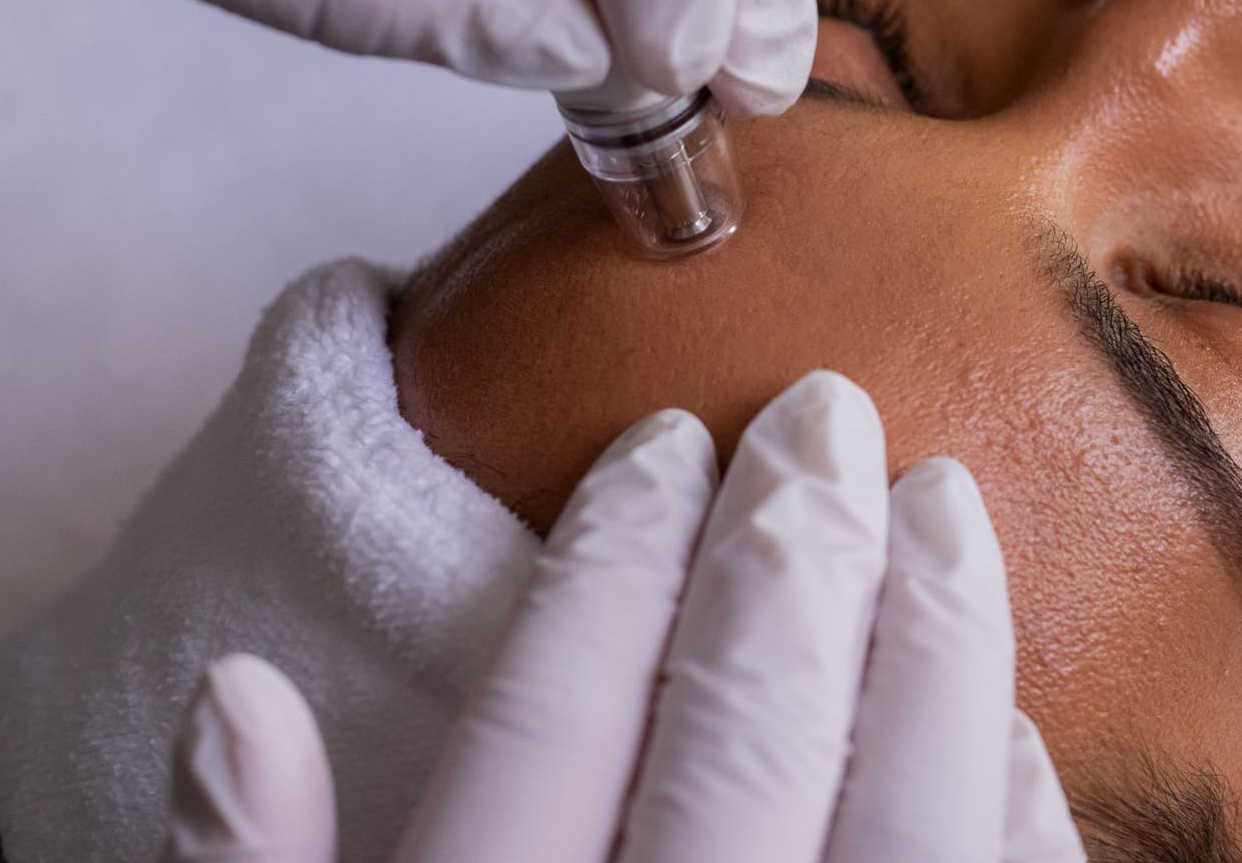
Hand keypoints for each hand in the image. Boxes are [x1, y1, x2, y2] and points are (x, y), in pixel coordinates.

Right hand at [162, 372, 1086, 862]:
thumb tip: (234, 701)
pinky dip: (1005, 817)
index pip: (548, 731)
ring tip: (940, 508)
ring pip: (896, 824)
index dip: (614, 566)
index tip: (665, 450)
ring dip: (924, 650)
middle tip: (820, 419)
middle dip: (787, 558)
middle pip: (736, 743)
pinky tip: (1006, 720)